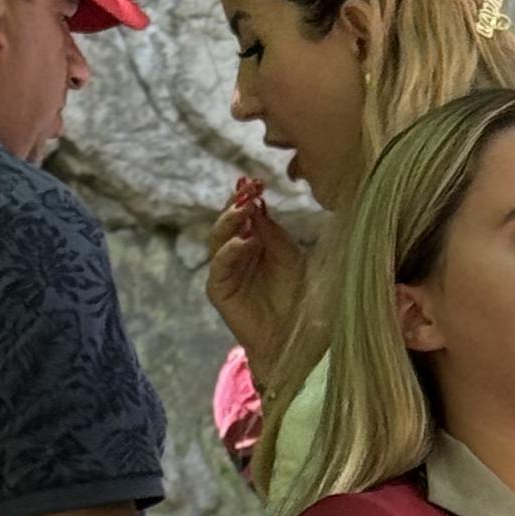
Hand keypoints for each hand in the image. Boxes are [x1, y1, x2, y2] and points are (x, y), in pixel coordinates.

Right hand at [207, 181, 307, 383]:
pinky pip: (219, 266)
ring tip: (244, 209)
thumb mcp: (290, 256)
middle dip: (236, 203)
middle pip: (227, 221)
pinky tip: (244, 242)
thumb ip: (273, 232)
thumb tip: (258, 203)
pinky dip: (230, 251)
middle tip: (248, 190)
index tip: (257, 181)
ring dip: (230, 222)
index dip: (248, 196)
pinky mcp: (219, 290)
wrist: (294, 334)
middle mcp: (236, 252)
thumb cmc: (296, 295)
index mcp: (254, 240)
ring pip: (218, 238)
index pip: (245, 212)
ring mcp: (226, 270)